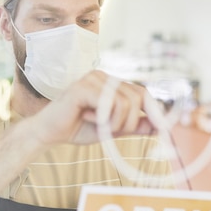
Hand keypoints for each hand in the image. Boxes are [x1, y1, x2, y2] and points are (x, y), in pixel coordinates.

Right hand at [33, 70, 152, 145]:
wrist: (49, 133)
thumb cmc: (77, 128)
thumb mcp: (111, 128)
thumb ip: (133, 125)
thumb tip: (159, 126)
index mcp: (111, 84)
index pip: (141, 92)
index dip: (154, 109)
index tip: (162, 127)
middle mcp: (104, 77)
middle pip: (138, 96)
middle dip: (131, 121)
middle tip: (113, 131)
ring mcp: (94, 79)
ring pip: (126, 102)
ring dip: (117, 122)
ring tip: (99, 126)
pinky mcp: (84, 86)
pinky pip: (109, 103)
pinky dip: (104, 118)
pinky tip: (87, 118)